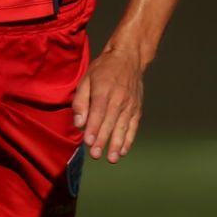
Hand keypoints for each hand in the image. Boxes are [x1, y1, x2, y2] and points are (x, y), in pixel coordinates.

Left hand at [73, 46, 143, 163]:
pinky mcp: (137, 108)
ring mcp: (130, 104)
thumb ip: (81, 101)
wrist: (129, 58)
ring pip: (122, 127)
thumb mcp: (86, 79)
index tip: (89, 142)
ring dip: (117, 144)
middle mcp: (119, 99)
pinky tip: (123, 151)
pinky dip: (129, 139)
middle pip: (110, 122)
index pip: (98, 112)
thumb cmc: (103, 69)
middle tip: (96, 155)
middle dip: (103, 140)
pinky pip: (133, 126)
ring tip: (111, 158)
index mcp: (104, 90)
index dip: (93, 128)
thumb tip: (79, 122)